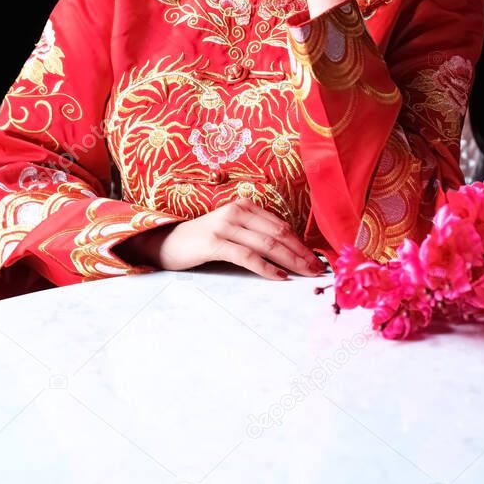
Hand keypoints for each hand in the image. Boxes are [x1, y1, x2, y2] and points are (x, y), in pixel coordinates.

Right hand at [126, 200, 325, 279]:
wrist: (166, 243)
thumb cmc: (203, 240)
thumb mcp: (231, 230)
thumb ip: (255, 234)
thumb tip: (288, 251)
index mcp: (244, 206)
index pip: (281, 225)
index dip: (301, 243)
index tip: (316, 259)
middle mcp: (236, 211)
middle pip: (278, 234)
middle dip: (301, 253)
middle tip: (317, 270)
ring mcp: (225, 226)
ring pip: (267, 244)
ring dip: (291, 261)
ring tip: (305, 274)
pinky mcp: (214, 243)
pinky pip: (246, 256)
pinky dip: (266, 267)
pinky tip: (279, 277)